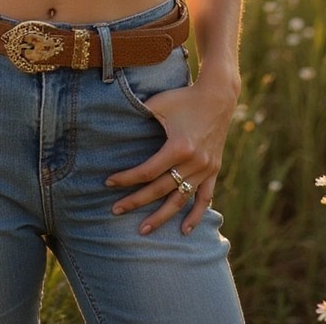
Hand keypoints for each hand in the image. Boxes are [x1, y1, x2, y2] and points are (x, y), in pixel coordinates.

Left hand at [105, 77, 236, 235]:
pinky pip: (205, 198)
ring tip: (143, 230)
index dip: (126, 178)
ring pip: (180, 199)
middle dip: (136, 201)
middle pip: (160, 189)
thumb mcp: (159, 103)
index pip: (147, 171)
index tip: (108, 182)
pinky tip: (184, 230)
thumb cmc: (183, 97)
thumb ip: (139, 114)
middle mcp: (194, 162)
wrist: (218, 96)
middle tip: (115, 211)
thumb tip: (114, 122)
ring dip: (162, 217)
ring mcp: (206, 168)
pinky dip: (196, 215)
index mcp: (179, 147)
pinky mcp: (214, 170)